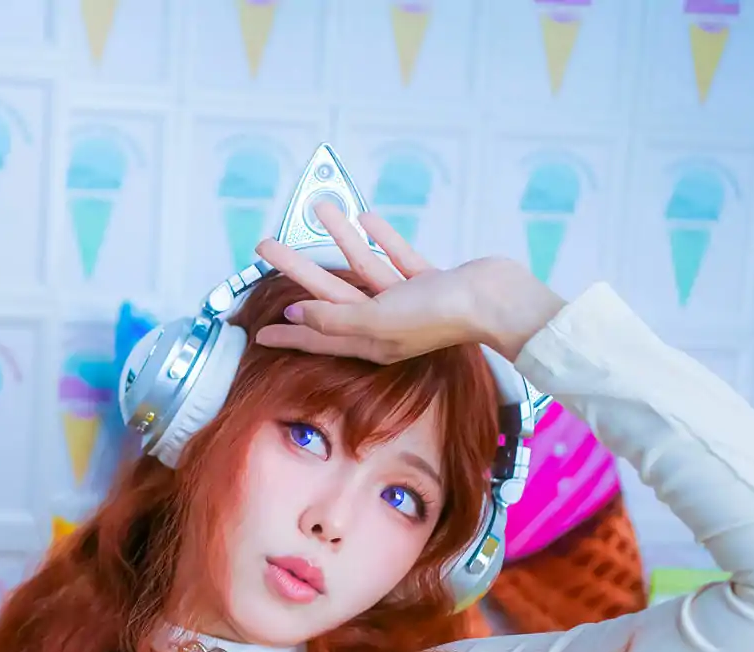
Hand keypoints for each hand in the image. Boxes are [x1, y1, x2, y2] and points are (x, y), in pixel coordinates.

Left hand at [250, 205, 564, 363]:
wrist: (497, 301)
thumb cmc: (440, 316)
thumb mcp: (377, 321)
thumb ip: (335, 318)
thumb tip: (296, 316)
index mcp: (370, 340)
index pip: (316, 335)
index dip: (286, 334)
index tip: (256, 332)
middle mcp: (385, 323)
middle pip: (330, 292)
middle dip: (297, 268)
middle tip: (266, 246)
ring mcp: (409, 301)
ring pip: (363, 266)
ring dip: (340, 239)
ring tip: (318, 208)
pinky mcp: (431, 280)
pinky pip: (398, 257)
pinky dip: (382, 239)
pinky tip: (365, 219)